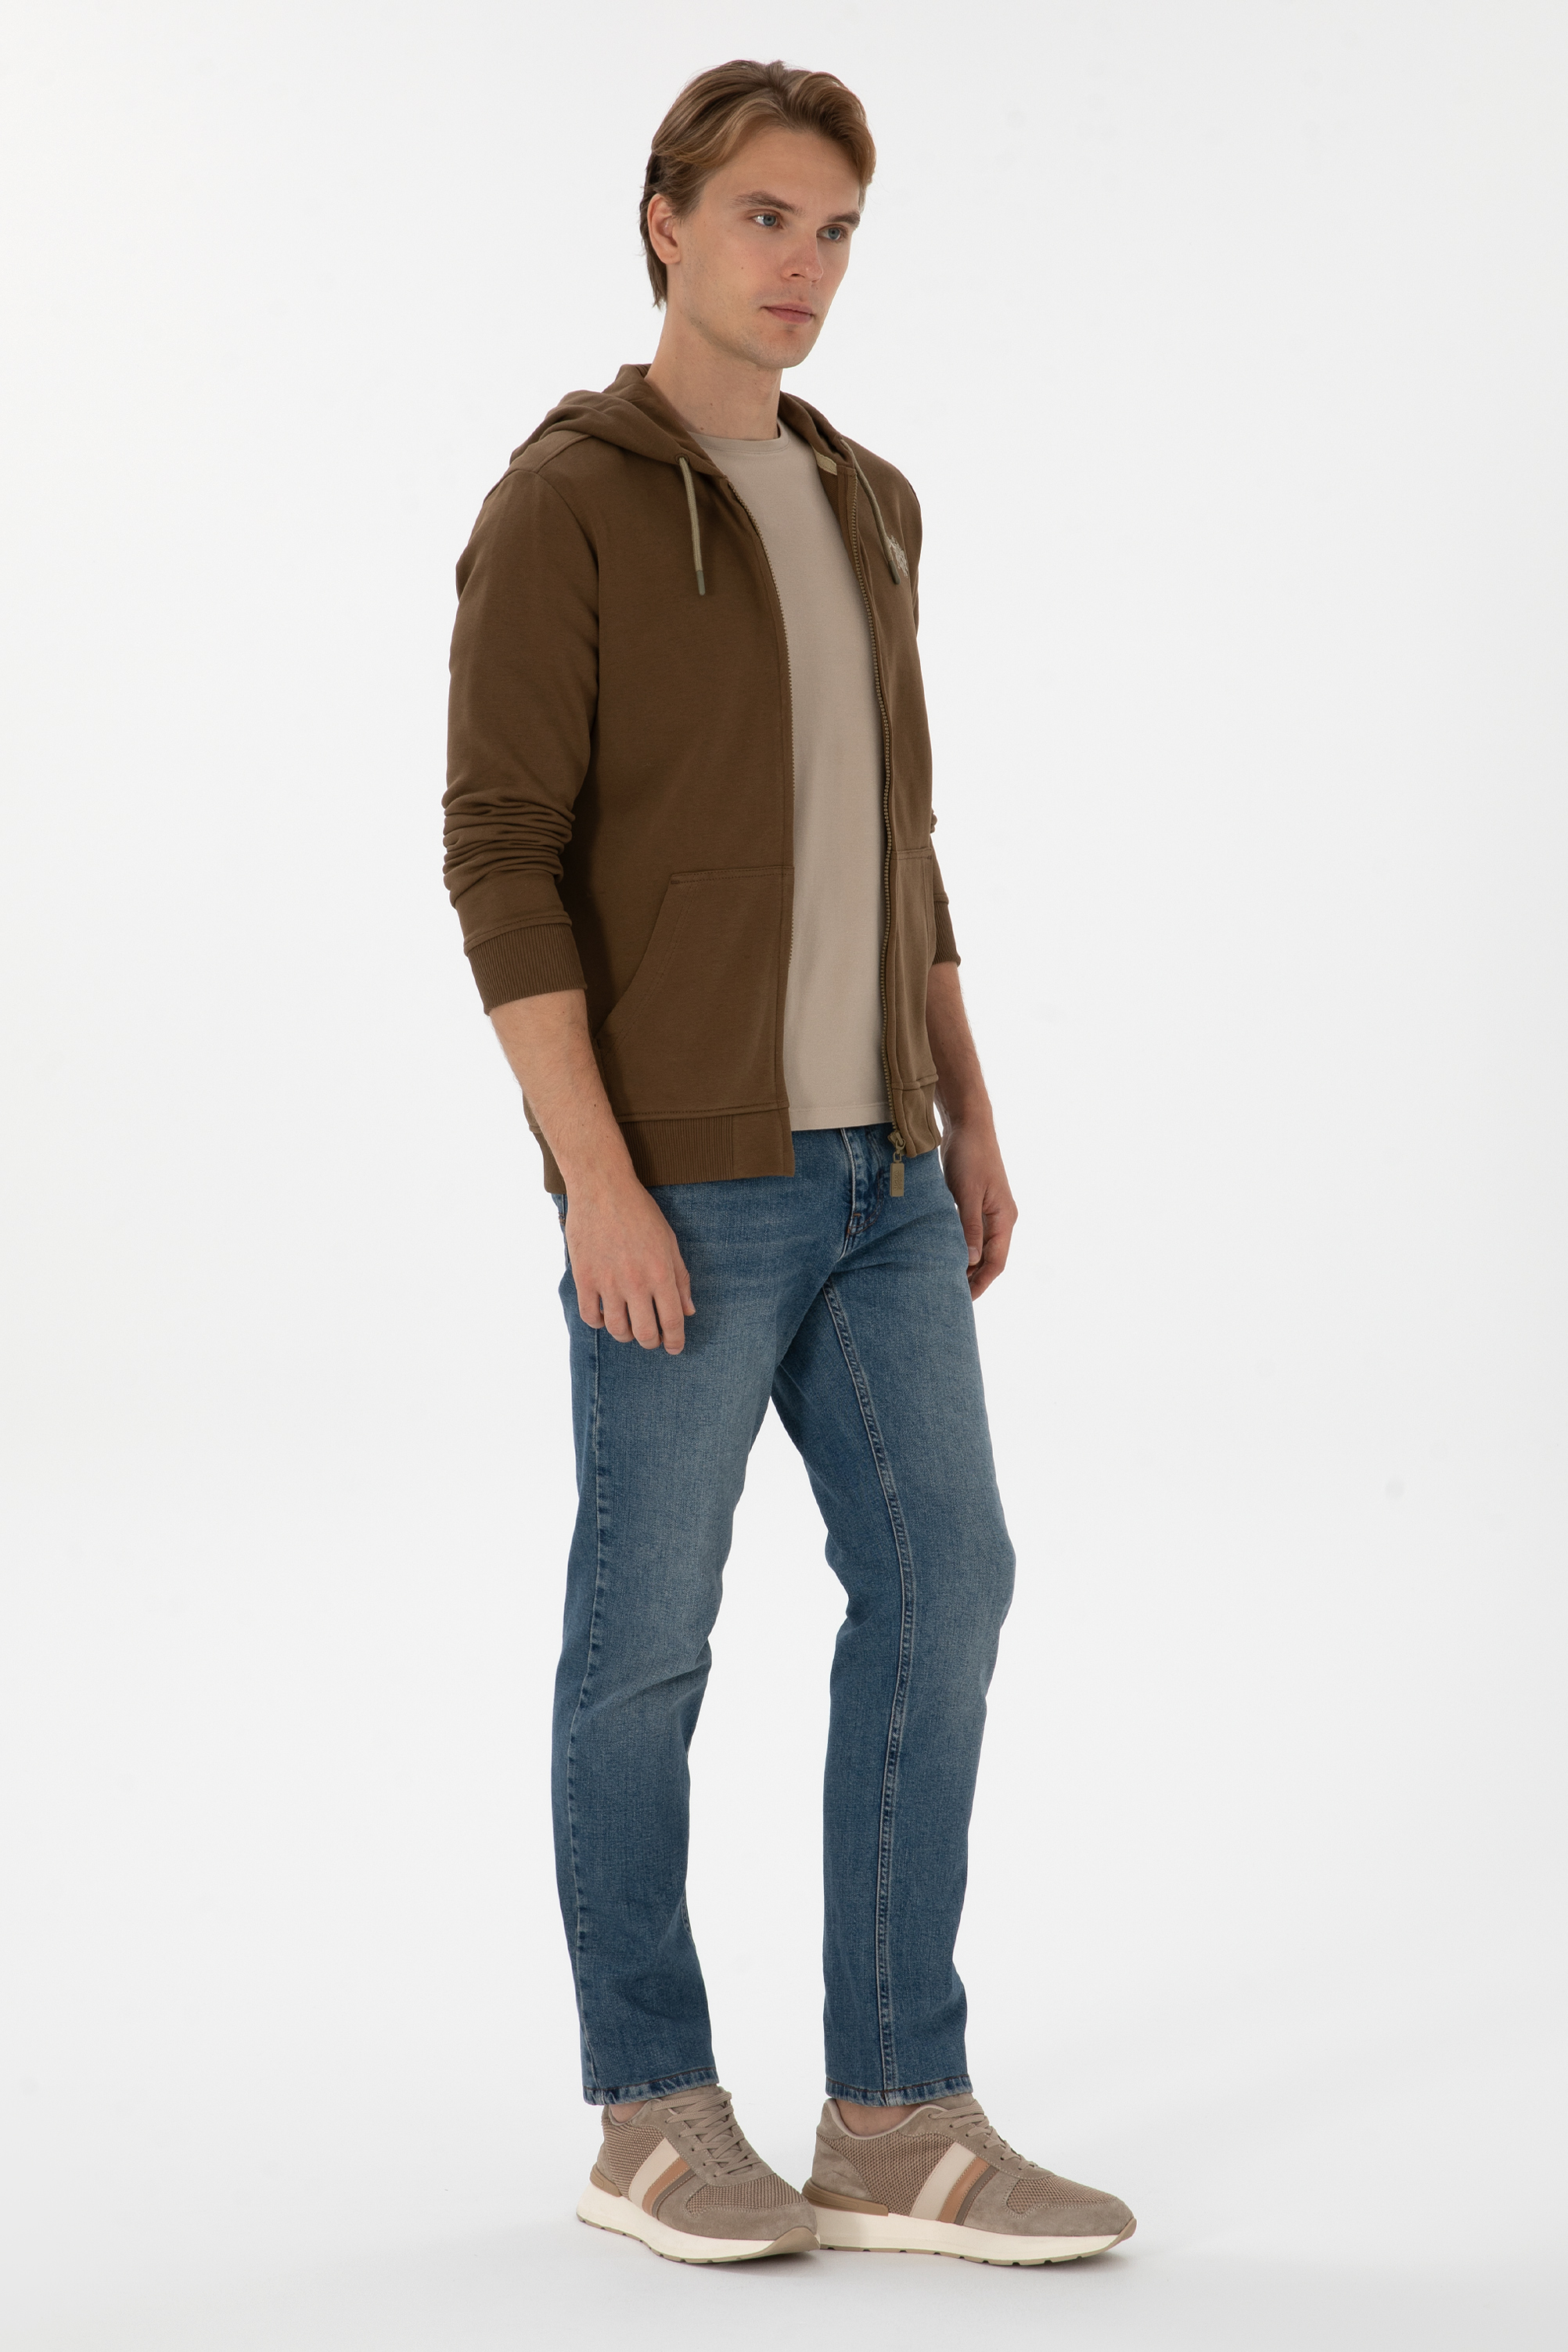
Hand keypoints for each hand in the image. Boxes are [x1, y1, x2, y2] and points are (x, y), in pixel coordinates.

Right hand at [565, 1179, 694, 1352]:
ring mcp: (608, 1282)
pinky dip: (599, 1322)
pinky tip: (605, 1315)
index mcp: (661, 1274)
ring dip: (626, 1334)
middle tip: (652, 1338)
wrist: (603, 1189)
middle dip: (652, 1342)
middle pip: (645, 1333)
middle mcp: (636, 1283)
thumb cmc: (640, 1212)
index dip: (676, 1341)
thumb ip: (680, 1278)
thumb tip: (688, 1311)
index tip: (674, 1347)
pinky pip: (590, 1316)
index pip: (673, 1321)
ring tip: (629, 1327)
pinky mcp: (584, 1279)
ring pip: (617, 1329)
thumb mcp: (669, 1242)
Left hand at [940, 1117, 1016, 1299]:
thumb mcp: (967, 1193)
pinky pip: (972, 1234)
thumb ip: (969, 1228)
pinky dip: (961, 1247)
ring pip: (980, 1247)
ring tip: (945, 1280)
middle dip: (973, 1278)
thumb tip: (970, 1261)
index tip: (963, 1300)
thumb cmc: (970, 1156)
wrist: (969, 1124)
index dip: (981, 1283)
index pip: (996, 1262)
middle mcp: (1001, 1218)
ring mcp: (990, 1211)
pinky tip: (945, 1254)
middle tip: (949, 1296)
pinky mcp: (977, 1203)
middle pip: (990, 1259)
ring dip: (966, 1264)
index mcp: (1004, 1218)